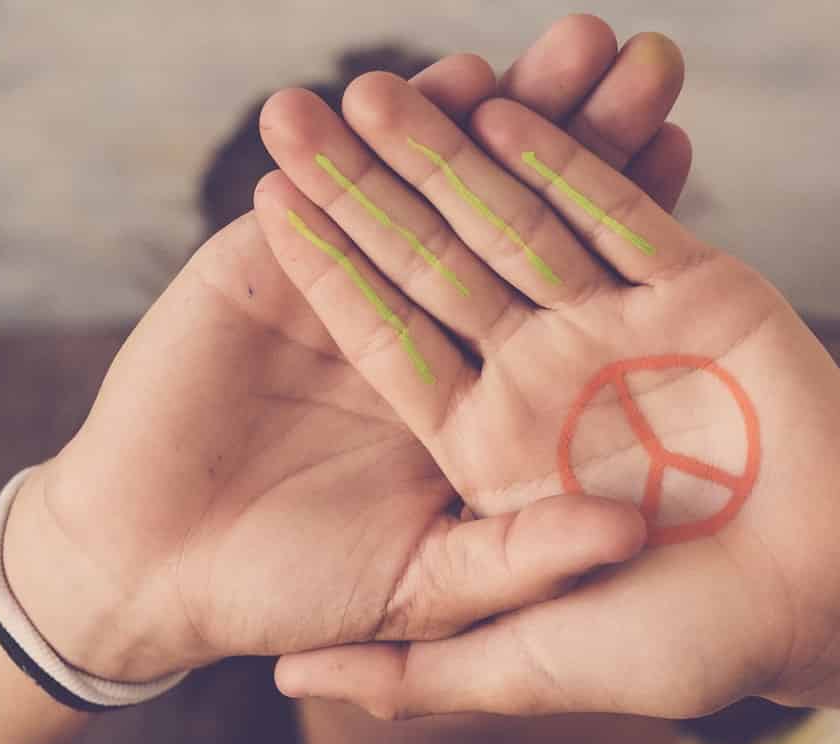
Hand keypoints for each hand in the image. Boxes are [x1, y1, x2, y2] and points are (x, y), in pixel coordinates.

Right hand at [3, 18, 695, 680]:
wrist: (157, 577)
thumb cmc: (300, 593)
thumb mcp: (435, 590)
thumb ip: (529, 560)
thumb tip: (633, 534)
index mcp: (489, 392)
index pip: (570, 285)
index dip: (625, 214)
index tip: (682, 144)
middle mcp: (432, 326)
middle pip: (518, 211)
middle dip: (577, 128)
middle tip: (642, 55)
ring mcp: (349, 288)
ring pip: (426, 185)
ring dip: (480, 110)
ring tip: (551, 42)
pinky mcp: (267, 268)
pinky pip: (316, 198)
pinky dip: (345, 145)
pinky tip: (395, 87)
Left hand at [253, 76, 839, 718]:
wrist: (830, 604)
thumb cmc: (690, 644)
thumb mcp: (533, 663)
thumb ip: (417, 674)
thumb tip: (285, 680)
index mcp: (495, 446)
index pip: (393, 344)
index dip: (329, 277)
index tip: (260, 206)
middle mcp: (546, 375)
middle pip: (435, 267)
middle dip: (364, 189)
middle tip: (286, 112)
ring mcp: (618, 327)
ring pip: (518, 222)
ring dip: (447, 154)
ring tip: (375, 87)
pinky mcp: (698, 292)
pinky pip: (621, 216)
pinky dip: (567, 165)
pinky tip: (502, 111)